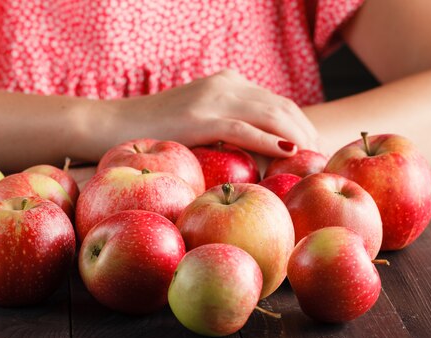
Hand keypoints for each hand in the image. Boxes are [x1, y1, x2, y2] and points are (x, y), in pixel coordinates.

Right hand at [114, 69, 319, 156]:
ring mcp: (213, 99)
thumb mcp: (193, 119)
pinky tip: (288, 153)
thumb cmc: (152, 130)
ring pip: (271, 115)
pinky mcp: (201, 118)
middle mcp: (226, 84)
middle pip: (282, 106)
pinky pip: (244, 129)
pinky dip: (270, 141)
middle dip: (307, 133)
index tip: (313, 150)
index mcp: (227, 82)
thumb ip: (222, 125)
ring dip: (296, 138)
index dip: (300, 125)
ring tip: (311, 161)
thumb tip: (248, 153)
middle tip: (320, 160)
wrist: (111, 123)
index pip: (277, 102)